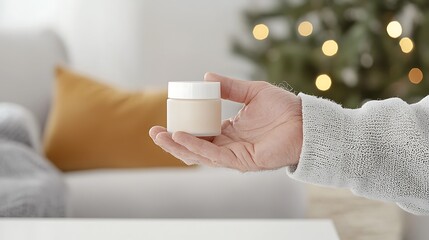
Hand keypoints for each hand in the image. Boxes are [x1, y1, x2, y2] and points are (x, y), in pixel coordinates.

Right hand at [149, 73, 302, 171]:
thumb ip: (230, 87)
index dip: (181, 129)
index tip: (164, 119)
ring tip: (160, 136)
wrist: (305, 121)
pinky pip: (214, 155)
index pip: (199, 134)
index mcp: (229, 131)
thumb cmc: (283, 108)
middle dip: (172, 142)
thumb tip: (206, 76)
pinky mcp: (242, 161)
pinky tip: (181, 137)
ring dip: (178, 146)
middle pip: (194, 148)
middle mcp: (228, 145)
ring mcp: (234, 155)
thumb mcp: (252, 92)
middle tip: (154, 132)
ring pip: (200, 155)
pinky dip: (196, 146)